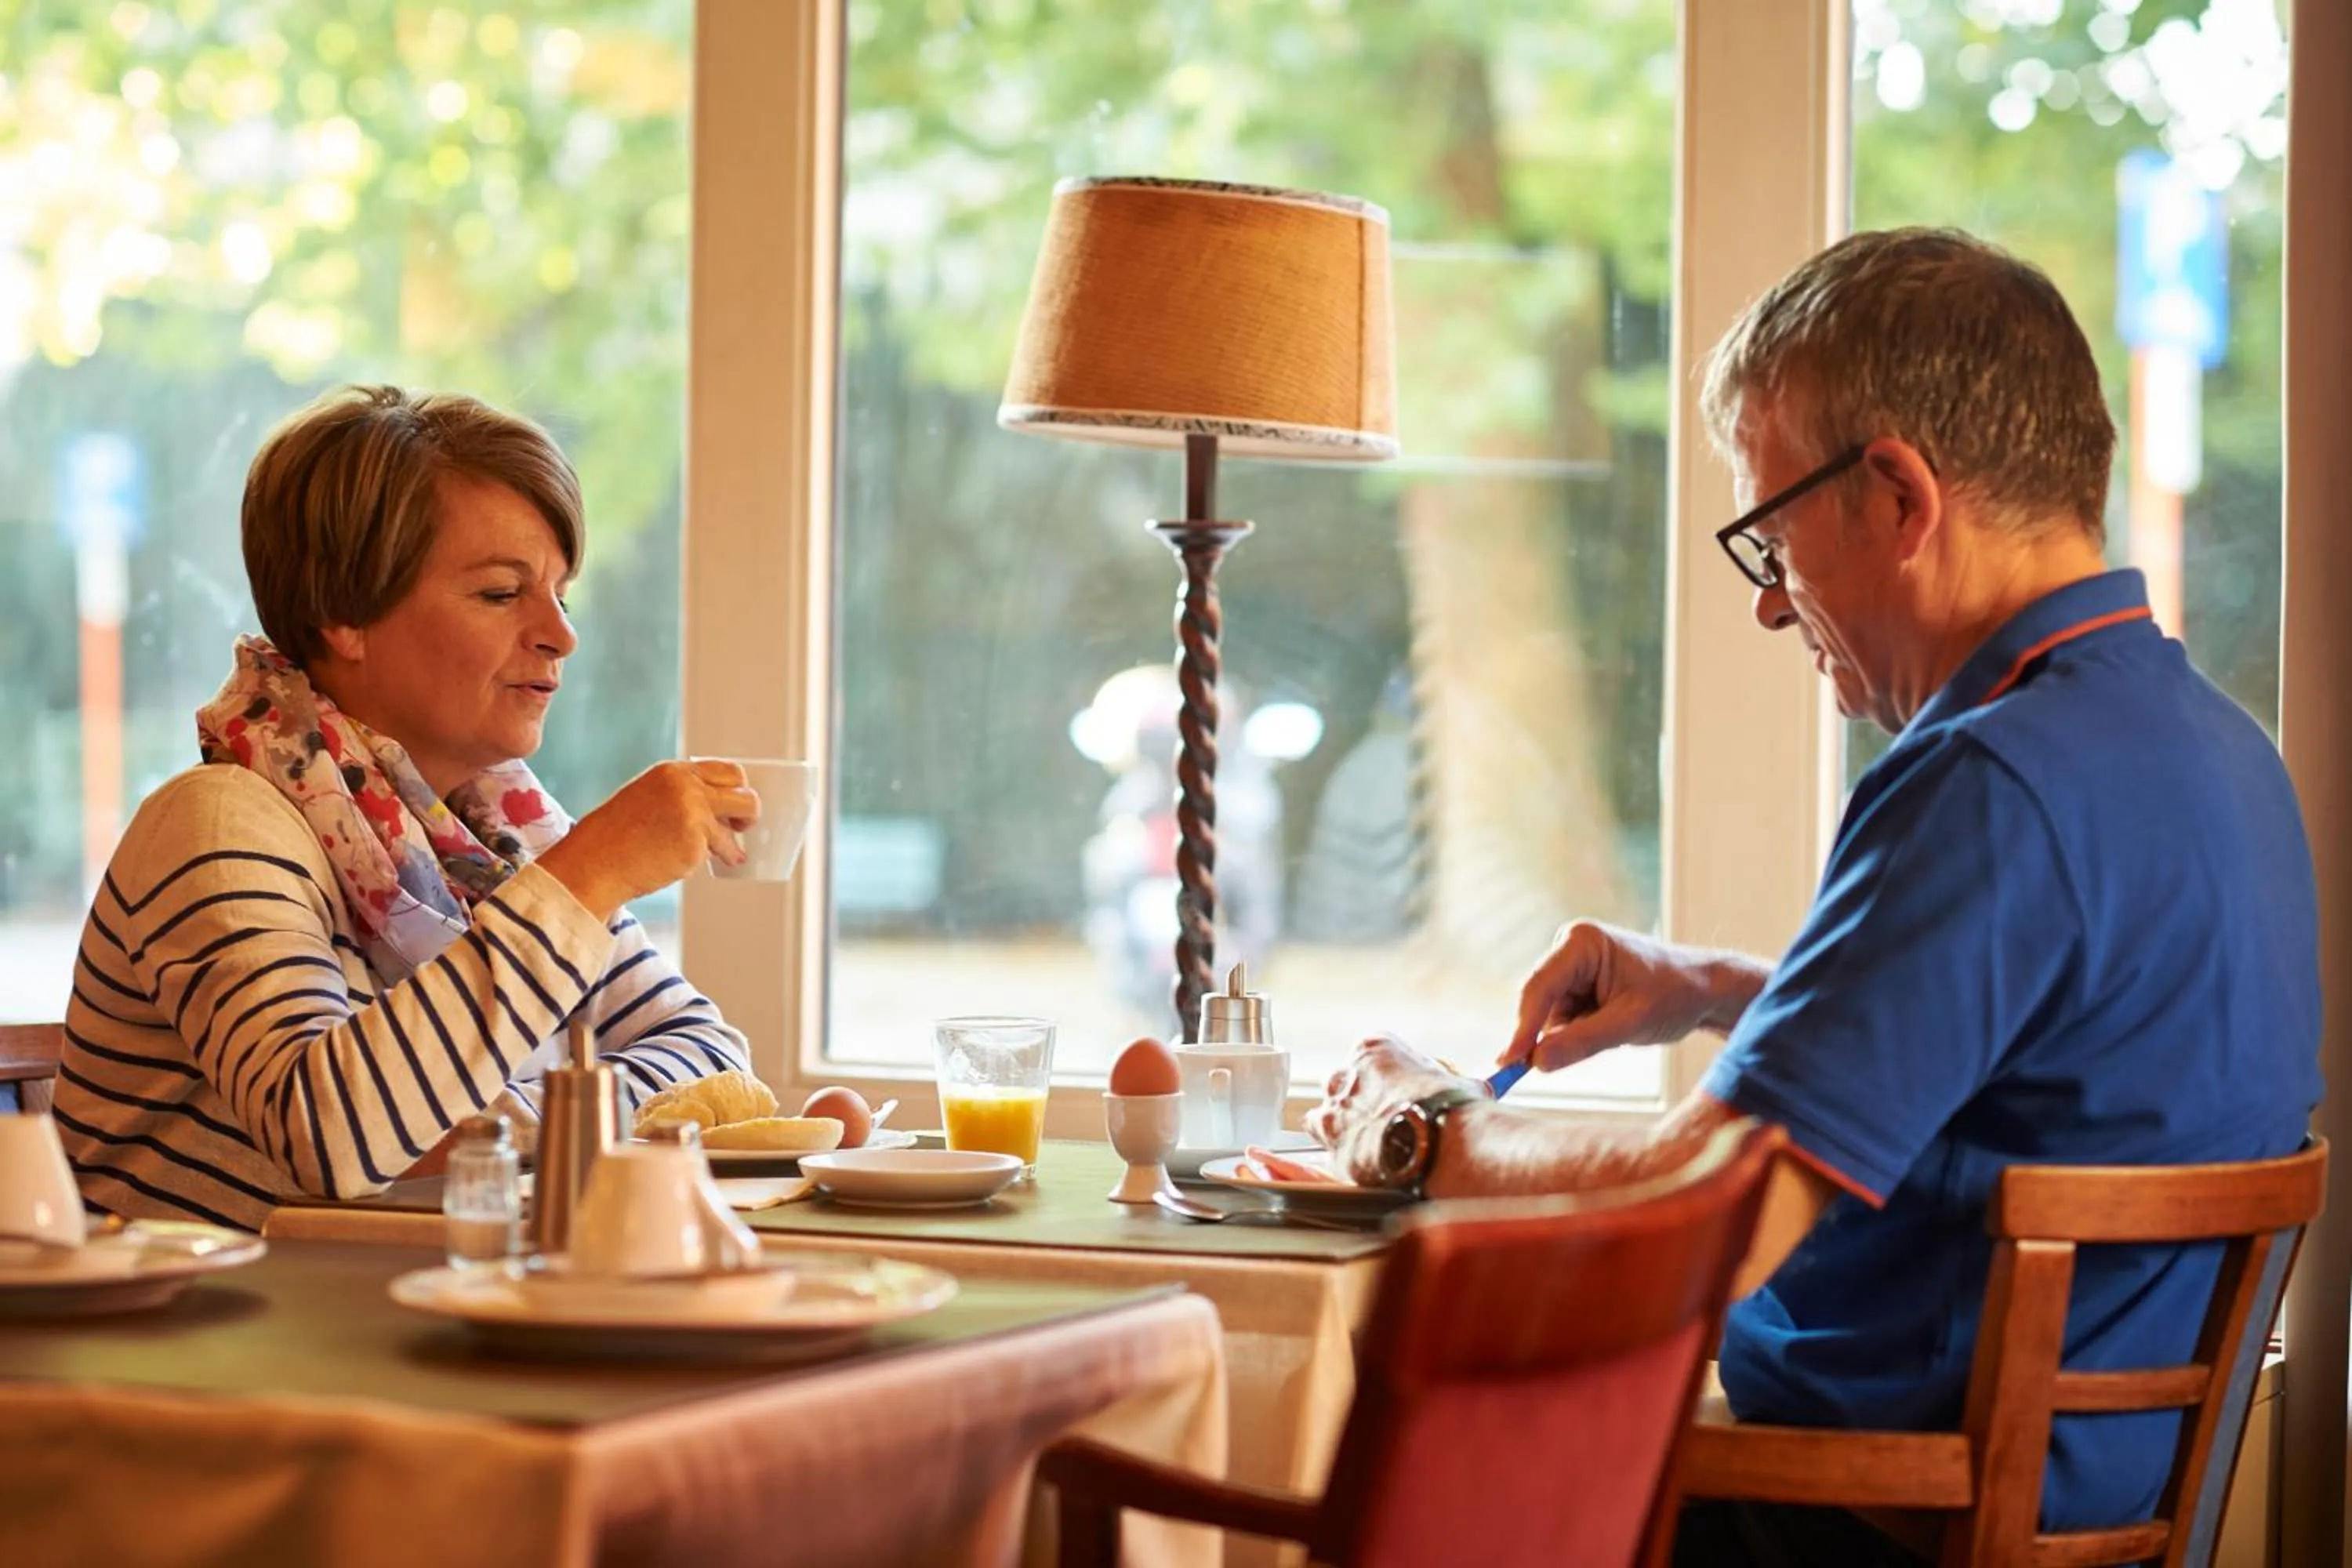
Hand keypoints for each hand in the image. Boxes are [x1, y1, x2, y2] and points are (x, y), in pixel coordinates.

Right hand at [535, 759, 761, 919]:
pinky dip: (707, 860)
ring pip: (737, 827)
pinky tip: (687, 863)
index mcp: (674, 773)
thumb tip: (717, 807)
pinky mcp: (695, 845)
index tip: (735, 803)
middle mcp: (687, 789)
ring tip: (728, 854)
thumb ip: (681, 794)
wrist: (595, 862)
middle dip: (749, 812)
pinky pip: (716, 852)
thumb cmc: (617, 835)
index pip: (729, 771)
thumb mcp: (648, 797)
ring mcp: (693, 816)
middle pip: (746, 795)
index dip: (737, 789)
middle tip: (741, 826)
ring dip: (734, 844)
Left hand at [1304, 1036, 1471, 1183]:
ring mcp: (1333, 1112)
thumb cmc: (1453, 1110)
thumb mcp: (1461, 1084)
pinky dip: (1340, 1155)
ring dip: (1346, 1127)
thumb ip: (1451, 1083)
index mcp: (1373, 1048)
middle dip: (1365, 1100)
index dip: (1393, 1077)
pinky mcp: (1331, 1148)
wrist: (1439, 1147)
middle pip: (1348, 1084)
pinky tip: (1361, 1162)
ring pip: (1328, 1115)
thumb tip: (1467, 1090)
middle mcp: (1345, 1075)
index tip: (1406, 1092)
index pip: (1375, 1057)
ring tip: (1374, 1144)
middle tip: (1388, 1119)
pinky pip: (1325, 1148)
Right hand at [1505, 920, 1745, 1072]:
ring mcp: (1571, 966)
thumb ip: (1581, 1042)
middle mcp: (1569, 948)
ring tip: (1614, 1032)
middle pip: (1538, 1001)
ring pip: (1548, 1015)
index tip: (1508, 1063)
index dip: (1522, 1027)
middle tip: (1550, 1066)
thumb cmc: (1674, 997)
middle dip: (1547, 1034)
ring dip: (1569, 1035)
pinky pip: (1561, 1019)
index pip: (1539, 988)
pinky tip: (1609, 1029)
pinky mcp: (1577, 985)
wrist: (1705, 992)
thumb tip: (1535, 1062)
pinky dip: (1577, 1034)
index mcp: (1581, 942)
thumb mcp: (1630, 1023)